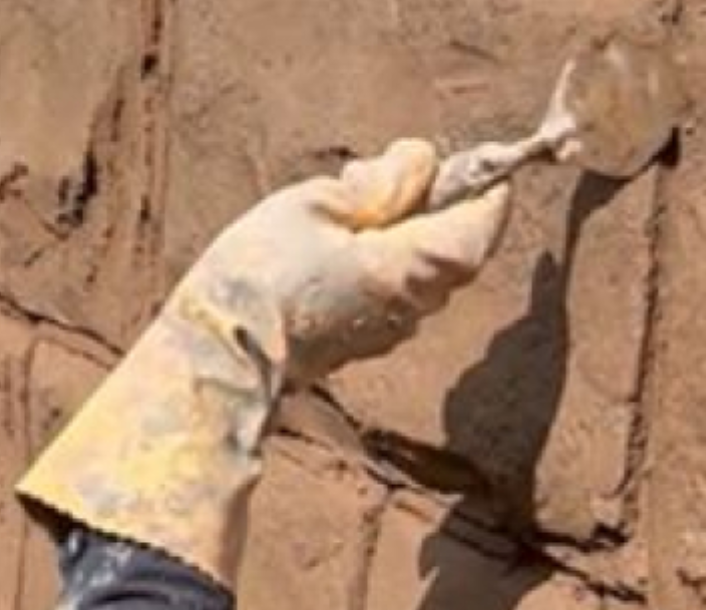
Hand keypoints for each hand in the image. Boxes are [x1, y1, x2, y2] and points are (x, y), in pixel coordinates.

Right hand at [168, 138, 511, 387]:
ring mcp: (387, 332)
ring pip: (418, 271)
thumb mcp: (318, 202)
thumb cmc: (261, 273)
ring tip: (347, 208)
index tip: (483, 160)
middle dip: (433, 205)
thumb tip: (421, 164)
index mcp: (411, 268)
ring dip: (401, 234)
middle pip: (451, 248)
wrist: (218, 353)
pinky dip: (378, 263)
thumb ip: (383, 182)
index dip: (488, 188)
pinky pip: (389, 294)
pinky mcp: (358, 344)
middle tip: (393, 173)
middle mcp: (412, 308)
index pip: (481, 225)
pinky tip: (331, 248)